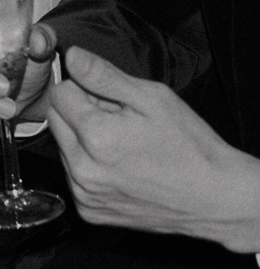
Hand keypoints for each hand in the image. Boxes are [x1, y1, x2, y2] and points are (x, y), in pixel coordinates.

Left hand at [49, 46, 259, 252]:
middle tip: (118, 118)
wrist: (212, 197)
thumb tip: (72, 56)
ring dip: (82, 140)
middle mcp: (83, 170)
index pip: (60, 94)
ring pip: (63, 148)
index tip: (109, 97)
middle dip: (79, 112)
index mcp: (96, 137)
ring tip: (123, 144)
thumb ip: (104, 76)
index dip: (84, 88)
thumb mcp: (151, 97)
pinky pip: (74, 177)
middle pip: (56, 121)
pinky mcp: (90, 212)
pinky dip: (89, 167)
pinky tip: (120, 166)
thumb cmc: (188, 145)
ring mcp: (85, 195)